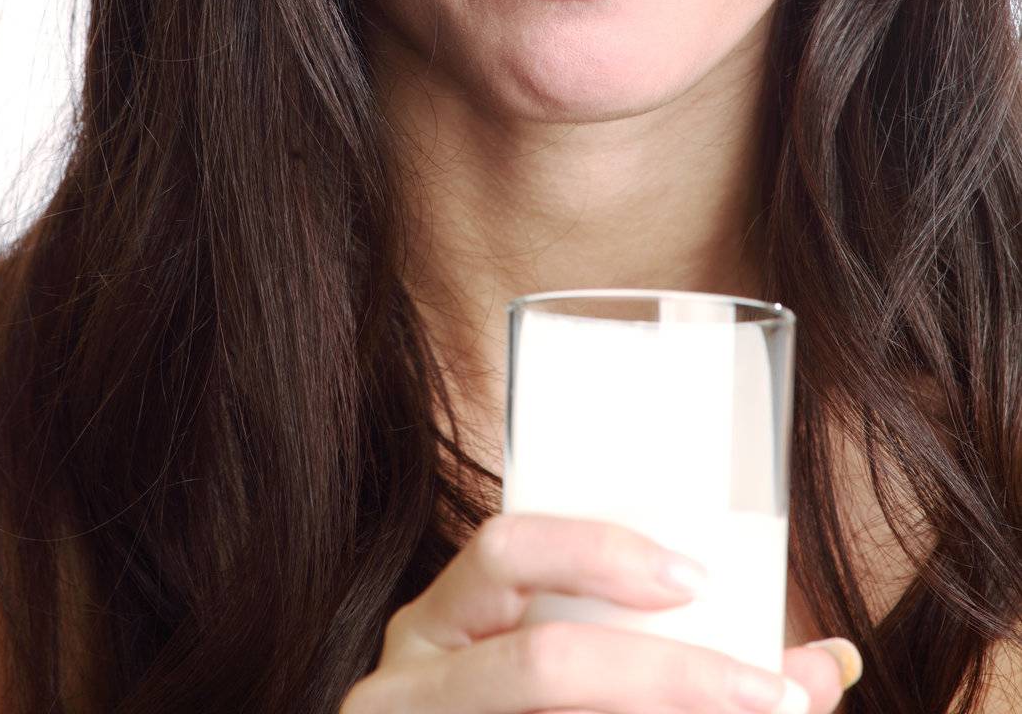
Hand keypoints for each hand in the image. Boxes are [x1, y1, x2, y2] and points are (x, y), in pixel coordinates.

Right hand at [339, 511, 860, 712]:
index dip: (598, 554)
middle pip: (540, 662)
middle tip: (766, 694)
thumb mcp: (564, 671)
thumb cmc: (520, 709)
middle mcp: (411, 678)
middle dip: (667, 677)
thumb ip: (684, 662)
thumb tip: (832, 663)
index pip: (507, 546)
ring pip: (537, 713)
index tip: (699, 579)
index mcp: (443, 618)